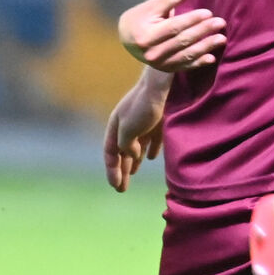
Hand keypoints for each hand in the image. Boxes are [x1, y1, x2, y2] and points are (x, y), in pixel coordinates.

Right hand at [103, 77, 166, 192]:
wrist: (163, 84)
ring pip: (136, 146)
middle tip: (122, 189)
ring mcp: (143, 122)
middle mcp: (128, 124)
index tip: (116, 186)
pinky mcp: (159, 120)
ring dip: (134, 161)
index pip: (110, 152)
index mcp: (116, 126)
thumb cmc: (143, 106)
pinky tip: (152, 157)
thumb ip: (126, 145)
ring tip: (133, 174)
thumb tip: (130, 155)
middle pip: (122, 151)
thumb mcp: (128, 129)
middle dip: (122, 170)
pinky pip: (152, 138)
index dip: (112, 170)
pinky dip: (151, 148)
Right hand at [118, 0, 225, 70]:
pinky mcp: (166, 69)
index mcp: (147, 35)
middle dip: (203, 31)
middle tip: (220, 22)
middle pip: (182, 41)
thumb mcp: (150, 8)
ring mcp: (160, 63)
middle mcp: (152, 53)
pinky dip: (199, 63)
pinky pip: (185, 66)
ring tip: (222, 38)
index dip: (191, 20)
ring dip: (205, 47)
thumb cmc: (140, 19)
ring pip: (186, 55)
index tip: (208, 13)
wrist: (127, 40)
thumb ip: (168, 0)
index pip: (173, 27)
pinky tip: (212, 57)